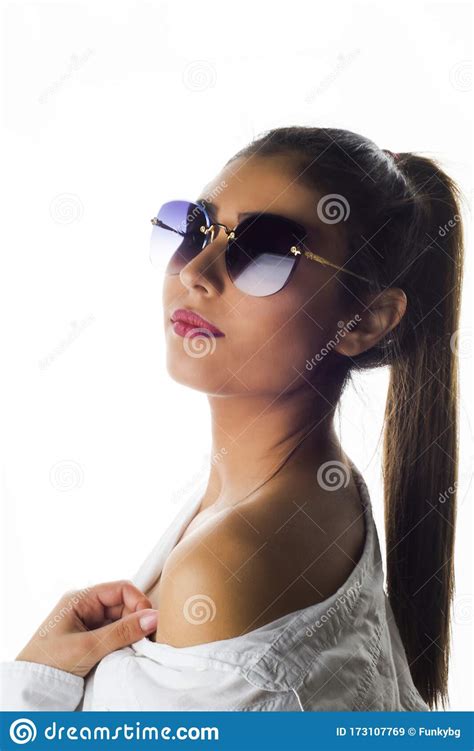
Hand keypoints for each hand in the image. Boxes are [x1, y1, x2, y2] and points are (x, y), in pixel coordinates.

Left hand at [15, 580, 157, 677]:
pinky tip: (127, 653)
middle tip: (147, 640)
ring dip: (131, 633)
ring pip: (121, 621)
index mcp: (81, 599)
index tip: (150, 622)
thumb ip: (122, 632)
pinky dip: (124, 642)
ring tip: (137, 648)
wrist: (30, 688)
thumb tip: (154, 617)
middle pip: (123, 605)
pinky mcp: (90, 640)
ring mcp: (88, 624)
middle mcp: (86, 607)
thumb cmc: (51, 662)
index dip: (138, 602)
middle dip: (136, 620)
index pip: (121, 589)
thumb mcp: (89, 646)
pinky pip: (115, 634)